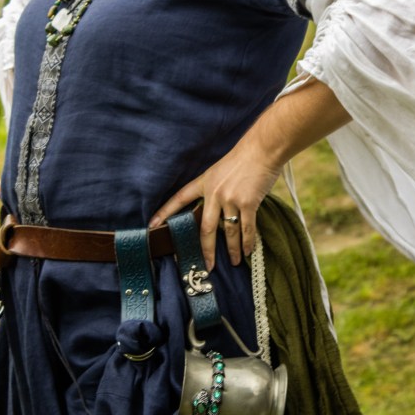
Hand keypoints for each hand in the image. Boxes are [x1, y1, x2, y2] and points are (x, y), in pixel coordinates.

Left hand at [149, 78, 350, 270]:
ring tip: (235, 262)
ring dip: (231, 250)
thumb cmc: (244, 158)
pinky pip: (246, 229)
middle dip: (205, 250)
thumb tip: (218, 211)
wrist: (263, 149)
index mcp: (205, 182)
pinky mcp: (248, 203)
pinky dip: (248, 242)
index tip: (152, 225)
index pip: (180, 198)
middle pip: (204, 228)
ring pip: (227, 232)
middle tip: (207, 265)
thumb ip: (216, 189)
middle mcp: (214, 193)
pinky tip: (248, 251)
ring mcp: (230, 199)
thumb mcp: (221, 170)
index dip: (165, 212)